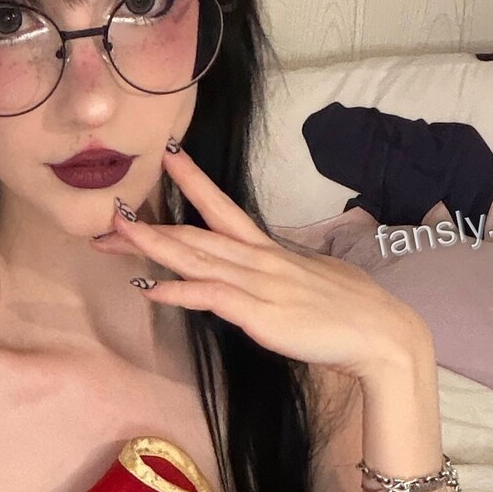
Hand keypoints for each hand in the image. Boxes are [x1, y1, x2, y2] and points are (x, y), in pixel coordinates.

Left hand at [91, 145, 435, 391]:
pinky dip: (178, 291)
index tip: (168, 157)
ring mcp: (259, 285)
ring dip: (153, 247)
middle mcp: (260, 261)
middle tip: (110, 210)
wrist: (383, 334)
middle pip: (196, 233)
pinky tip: (150, 288)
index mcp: (271, 252)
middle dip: (151, 224)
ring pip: (196, 258)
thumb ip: (287, 276)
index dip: (194, 182)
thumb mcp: (316, 281)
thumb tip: (273, 278)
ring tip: (115, 236)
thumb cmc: (355, 311)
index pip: (224, 209)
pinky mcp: (260, 314)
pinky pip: (210, 297)